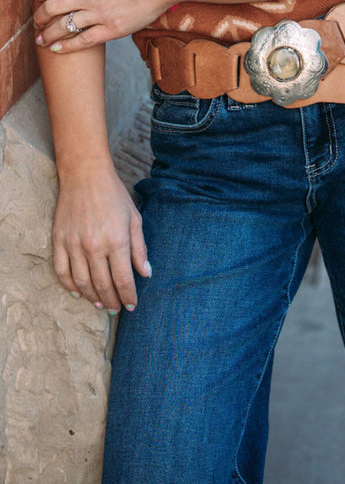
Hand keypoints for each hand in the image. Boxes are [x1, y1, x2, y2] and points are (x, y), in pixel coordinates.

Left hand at [34, 0, 172, 50]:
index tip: (38, 1)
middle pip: (52, 7)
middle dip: (39, 18)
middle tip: (36, 24)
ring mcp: (100, 12)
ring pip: (63, 26)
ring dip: (48, 34)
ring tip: (41, 39)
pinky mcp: (112, 28)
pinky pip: (82, 40)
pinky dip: (65, 46)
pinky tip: (56, 48)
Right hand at [53, 163, 150, 311]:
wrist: (85, 174)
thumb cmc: (114, 195)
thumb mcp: (134, 218)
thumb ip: (140, 248)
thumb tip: (146, 273)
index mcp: (116, 241)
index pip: (123, 280)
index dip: (128, 297)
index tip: (132, 305)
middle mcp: (94, 246)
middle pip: (103, 285)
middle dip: (111, 301)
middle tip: (116, 309)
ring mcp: (74, 244)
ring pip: (82, 283)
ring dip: (92, 297)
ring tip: (100, 303)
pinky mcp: (59, 240)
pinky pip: (62, 271)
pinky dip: (69, 286)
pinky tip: (78, 292)